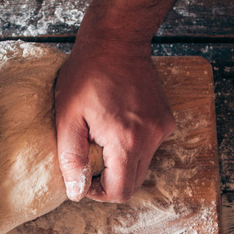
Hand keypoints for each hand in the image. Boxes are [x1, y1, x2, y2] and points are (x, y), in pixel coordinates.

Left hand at [55, 40, 175, 202]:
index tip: (84, 177)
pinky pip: (150, 146)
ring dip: (122, 162)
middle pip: (134, 183)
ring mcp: (162, 128)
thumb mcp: (67, 116)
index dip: (99, 192)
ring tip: (102, 137)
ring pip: (143, 166)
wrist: (117, 41)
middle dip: (111, 180)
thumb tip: (76, 192)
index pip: (121, 191)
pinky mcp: (166, 120)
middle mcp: (151, 138)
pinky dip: (133, 145)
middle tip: (90, 160)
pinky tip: (117, 124)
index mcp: (126, 141)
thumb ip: (71, 158)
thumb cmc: (87, 74)